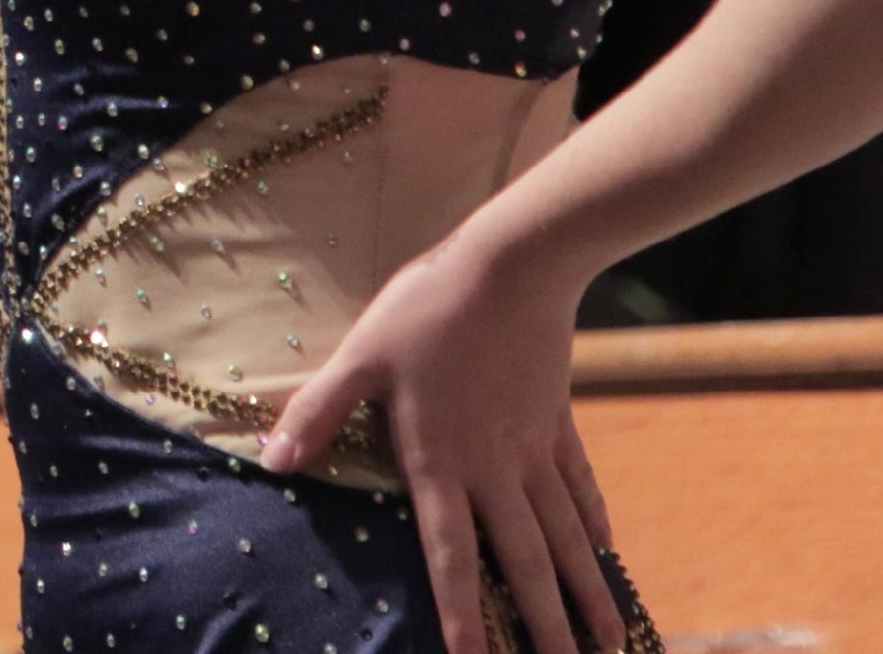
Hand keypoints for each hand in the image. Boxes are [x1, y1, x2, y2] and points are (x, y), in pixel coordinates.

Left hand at [262, 232, 625, 653]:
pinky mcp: (558, 422)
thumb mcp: (360, 357)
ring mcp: (534, 449)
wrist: (511, 267)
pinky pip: (580, 486)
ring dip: (586, 591)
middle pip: (525, 562)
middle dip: (545, 625)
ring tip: (609, 642)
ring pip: (566, 536)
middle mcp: (496, 469)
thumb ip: (318, 413)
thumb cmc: (426, 309)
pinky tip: (607, 552)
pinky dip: (594, 523)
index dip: (461, 612)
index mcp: (440, 460)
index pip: (450, 553)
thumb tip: (273, 461)